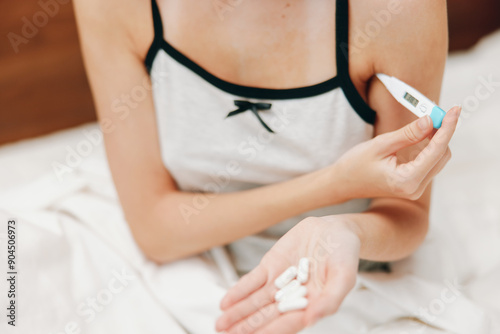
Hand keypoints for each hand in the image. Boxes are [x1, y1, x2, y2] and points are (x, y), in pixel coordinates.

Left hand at [216, 216, 360, 332]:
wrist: (335, 228)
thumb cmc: (345, 254)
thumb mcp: (345, 276)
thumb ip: (331, 299)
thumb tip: (313, 318)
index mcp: (311, 304)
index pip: (287, 322)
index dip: (270, 331)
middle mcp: (292, 297)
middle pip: (266, 316)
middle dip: (246, 327)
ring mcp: (279, 281)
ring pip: (255, 301)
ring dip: (238, 313)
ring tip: (220, 325)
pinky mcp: (271, 266)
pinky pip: (252, 281)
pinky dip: (238, 291)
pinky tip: (225, 302)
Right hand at [334, 106, 460, 200]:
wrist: (343, 183)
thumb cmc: (356, 165)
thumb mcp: (380, 145)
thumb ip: (408, 134)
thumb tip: (430, 120)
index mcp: (407, 180)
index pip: (436, 151)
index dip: (447, 128)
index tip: (454, 110)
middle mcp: (415, 188)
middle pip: (441, 155)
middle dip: (442, 132)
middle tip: (436, 111)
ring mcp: (415, 188)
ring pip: (437, 159)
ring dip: (435, 139)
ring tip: (426, 121)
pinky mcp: (413, 184)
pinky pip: (429, 162)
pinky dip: (429, 146)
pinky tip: (420, 134)